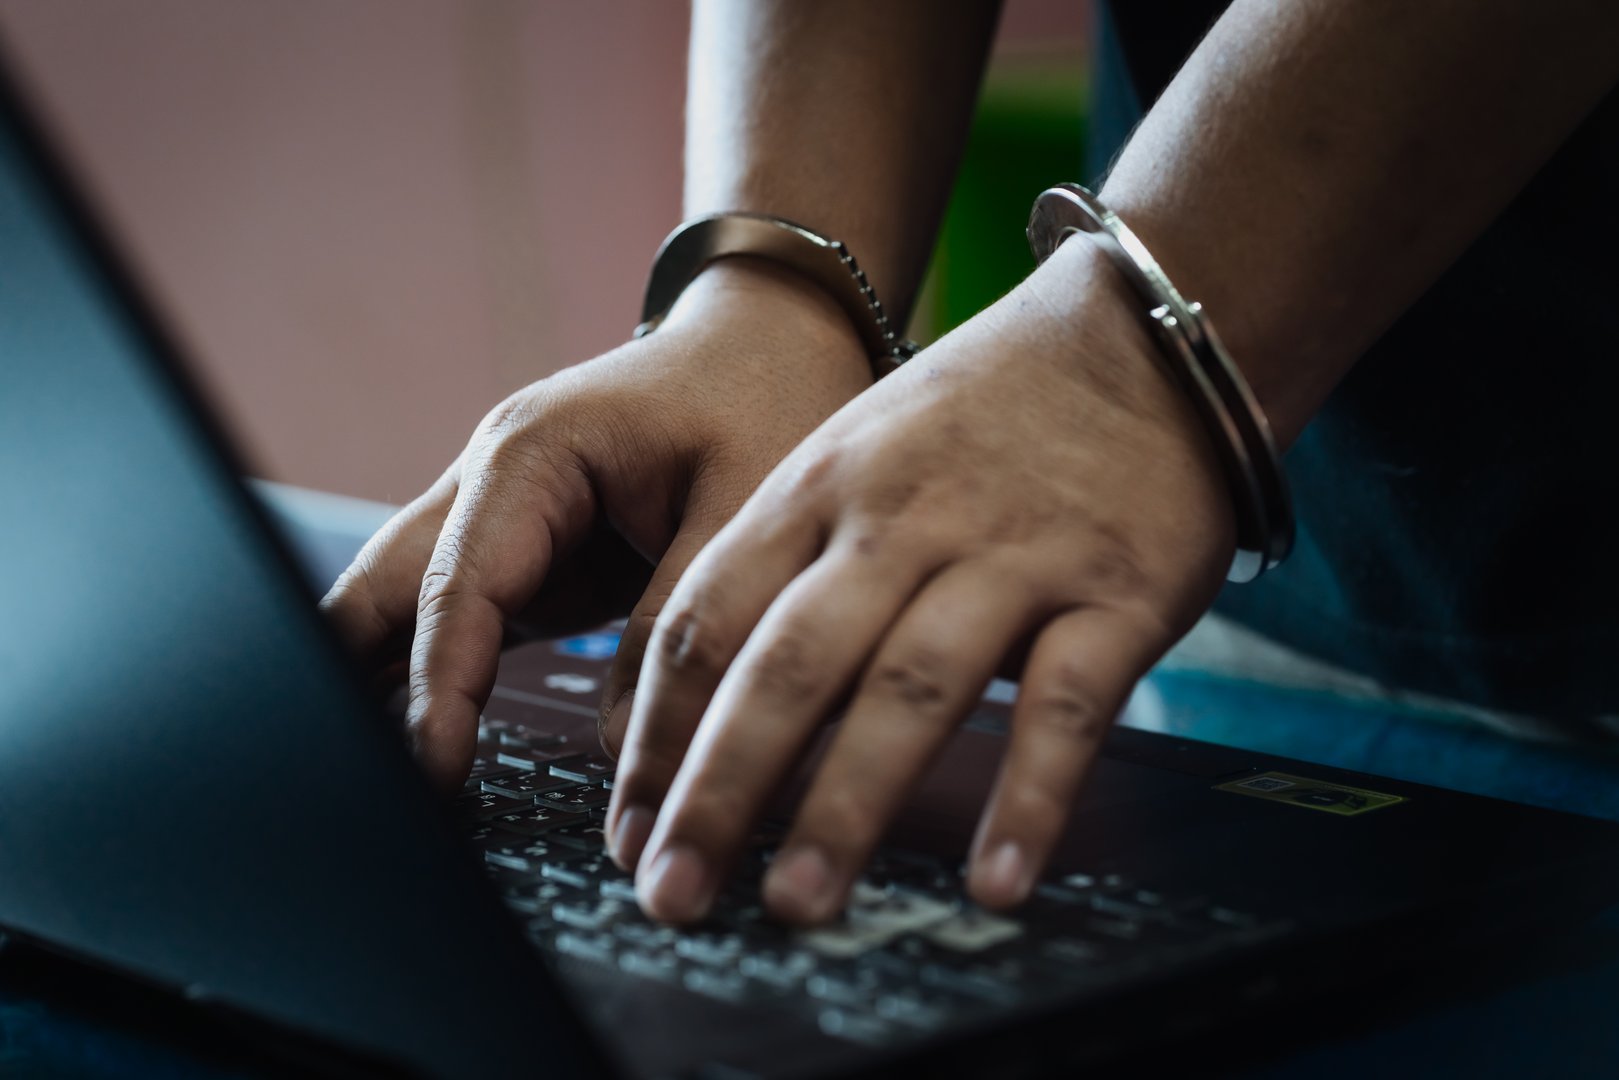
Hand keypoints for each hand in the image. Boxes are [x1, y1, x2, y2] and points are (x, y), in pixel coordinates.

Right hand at [319, 259, 872, 789]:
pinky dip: (438, 685)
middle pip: (384, 591)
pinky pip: (460, 628)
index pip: (459, 588)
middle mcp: (493, 484)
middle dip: (357, 684)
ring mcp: (501, 523)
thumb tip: (633, 755)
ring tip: (372, 793)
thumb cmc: (763, 398)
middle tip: (360, 791)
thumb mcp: (744, 506)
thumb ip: (681, 626)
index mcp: (532, 453)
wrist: (774, 344)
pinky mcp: (529, 561)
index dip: (438, 689)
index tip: (430, 776)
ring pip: (403, 611)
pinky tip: (421, 756)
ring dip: (383, 689)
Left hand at [606, 241, 1235, 923]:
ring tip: (798, 902)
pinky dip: (1027, 798)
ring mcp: (1010, 556)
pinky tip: (995, 881)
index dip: (657, 732)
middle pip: (788, 664)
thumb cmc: (984, 412)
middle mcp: (901, 521)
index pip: (709, 616)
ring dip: (845, 806)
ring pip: (909, 688)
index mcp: (820, 486)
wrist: (1143, 335)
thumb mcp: (857, 448)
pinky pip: (1064, 707)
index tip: (626, 826)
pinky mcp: (1116, 592)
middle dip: (719, 787)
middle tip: (673, 890)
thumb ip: (787, 556)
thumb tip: (702, 699)